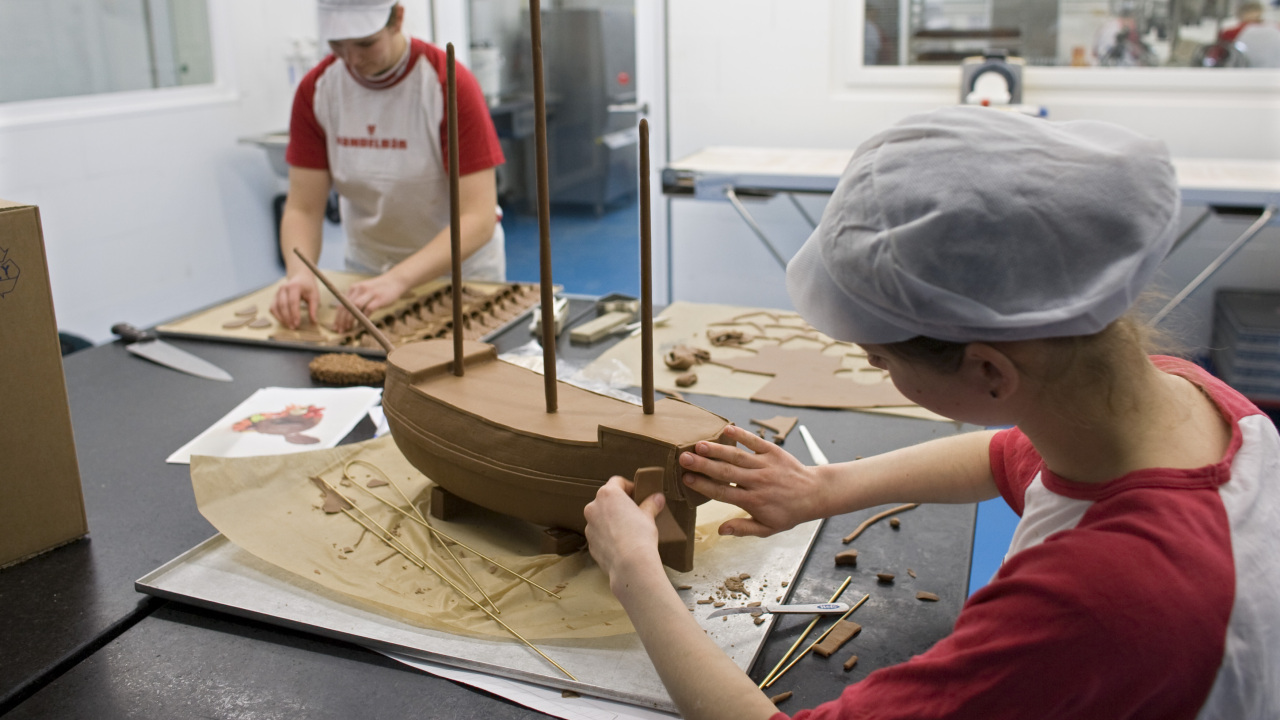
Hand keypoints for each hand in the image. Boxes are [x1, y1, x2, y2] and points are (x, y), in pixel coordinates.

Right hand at [270, 274, 319, 329]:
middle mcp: (283, 288)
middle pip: (283, 305)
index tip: (297, 324)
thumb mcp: (314, 295)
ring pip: (276, 307)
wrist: (300, 277)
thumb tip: (314, 322)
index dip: (294, 314)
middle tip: (293, 327)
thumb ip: (314, 308)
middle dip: (288, 318)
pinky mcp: (274, 297)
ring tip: (289, 326)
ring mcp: (277, 292)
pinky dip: (277, 316)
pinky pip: (273, 308)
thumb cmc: (308, 287)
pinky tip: (284, 321)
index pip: (293, 302)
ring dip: (282, 318)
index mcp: (294, 286)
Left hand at [333, 273, 410, 332]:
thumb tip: (346, 317)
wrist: (395, 281)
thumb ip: (356, 300)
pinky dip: (364, 318)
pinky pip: (368, 310)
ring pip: (355, 307)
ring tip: (349, 328)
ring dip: (350, 319)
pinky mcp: (379, 298)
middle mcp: (360, 289)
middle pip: (347, 306)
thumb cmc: (379, 289)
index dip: (338, 317)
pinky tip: (361, 325)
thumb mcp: (365, 291)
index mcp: (354, 288)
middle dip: (342, 320)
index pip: (341, 303)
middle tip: (341, 330)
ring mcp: (370, 293)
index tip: (336, 327)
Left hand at [584, 476, 665, 584]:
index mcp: (608, 494)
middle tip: (634, 512)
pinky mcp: (590, 543)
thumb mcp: (649, 516)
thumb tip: (658, 498)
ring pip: (600, 518)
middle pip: (606, 499)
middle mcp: (594, 507)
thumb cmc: (639, 535)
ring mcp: (589, 526)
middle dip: (619, 504)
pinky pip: (599, 534)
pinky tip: (621, 544)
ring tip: (627, 530)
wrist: (629, 564)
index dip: (629, 487)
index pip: (617, 481)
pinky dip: (608, 536)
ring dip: (611, 520)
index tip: (638, 495)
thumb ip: (651, 504)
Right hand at [679, 424, 825, 537]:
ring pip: (737, 456)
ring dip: (717, 449)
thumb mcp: (767, 528)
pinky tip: (726, 429)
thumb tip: (720, 531)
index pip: (722, 492)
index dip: (702, 485)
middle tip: (683, 458)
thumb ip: (742, 528)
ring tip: (698, 444)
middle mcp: (757, 482)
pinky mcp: (774, 452)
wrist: (814, 494)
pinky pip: (755, 442)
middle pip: (725, 472)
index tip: (685, 479)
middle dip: (703, 465)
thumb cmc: (788, 512)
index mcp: (753, 501)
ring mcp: (765, 465)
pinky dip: (742, 435)